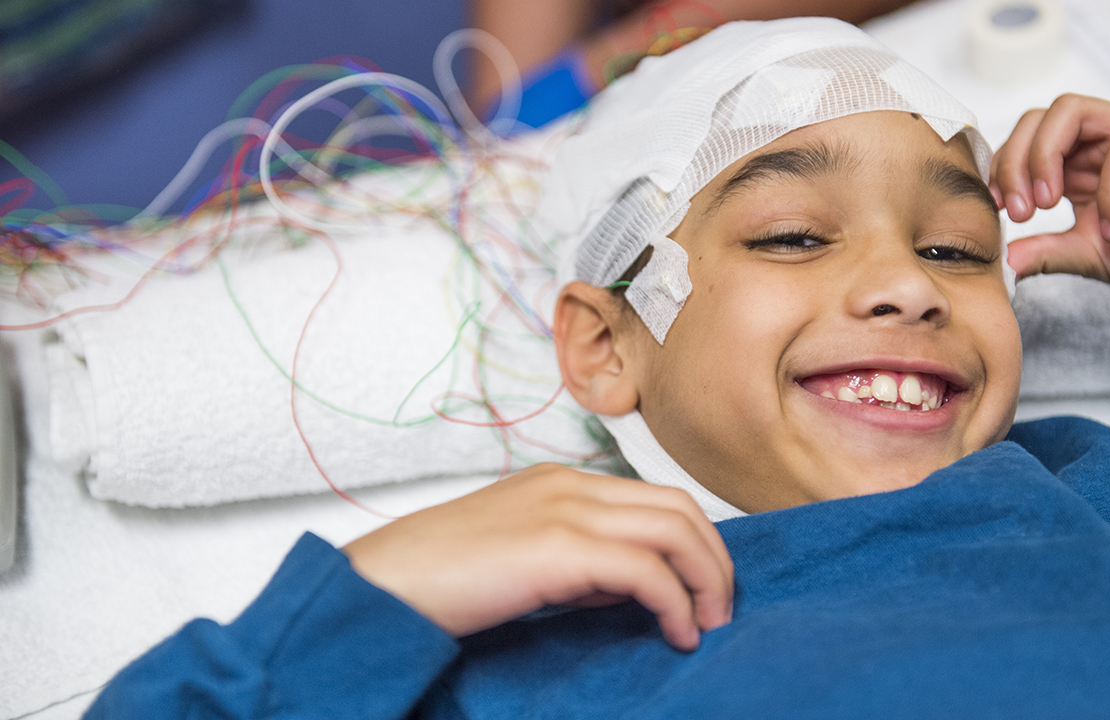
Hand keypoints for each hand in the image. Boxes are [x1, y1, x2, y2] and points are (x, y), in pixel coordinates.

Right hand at [343, 464, 733, 651]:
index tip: (702, 593)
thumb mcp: (520, 562)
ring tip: (708, 626)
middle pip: (680, 507)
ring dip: (707, 579)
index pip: (656, 498)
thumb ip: (576, 563)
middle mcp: (570, 485)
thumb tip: (630, 587)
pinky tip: (677, 634)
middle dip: (716, 560)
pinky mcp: (558, 547)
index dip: (695, 545)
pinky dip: (675, 601)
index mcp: (561, 483)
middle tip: (720, 612)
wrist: (379, 586)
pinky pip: (647, 568)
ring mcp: (565, 510)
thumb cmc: (437, 583)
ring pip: (676, 529)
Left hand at [990, 94, 1109, 322]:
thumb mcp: (1086, 256)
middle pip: (1039, 119)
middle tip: (1018, 211)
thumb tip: (1001, 259)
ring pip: (1070, 110)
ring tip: (1047, 204)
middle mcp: (1104, 140)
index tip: (996, 211)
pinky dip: (1108, 187)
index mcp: (1079, 163)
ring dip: (1045, 157)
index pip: (1025, 140)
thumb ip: (1044, 250)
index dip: (1002, 169)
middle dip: (1014, 161)